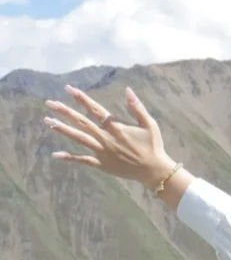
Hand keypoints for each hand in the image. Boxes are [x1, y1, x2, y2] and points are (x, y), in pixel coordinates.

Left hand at [44, 86, 178, 190]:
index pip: (95, 109)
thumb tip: (127, 90)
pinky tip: (56, 154)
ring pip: (79, 138)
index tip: (69, 89)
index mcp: (116, 127)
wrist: (153, 170)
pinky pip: (82, 160)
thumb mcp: (149, 123)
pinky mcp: (101, 164)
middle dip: (64, 112)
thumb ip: (137, 107)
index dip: (81, 98)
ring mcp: (101, 152)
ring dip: (63, 130)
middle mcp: (105, 138)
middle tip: (49, 103)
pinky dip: (69, 157)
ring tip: (48, 122)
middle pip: (81, 122)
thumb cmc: (153, 145)